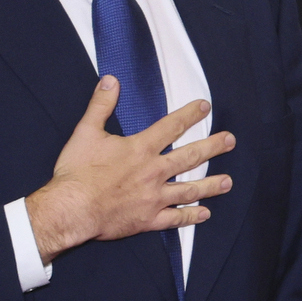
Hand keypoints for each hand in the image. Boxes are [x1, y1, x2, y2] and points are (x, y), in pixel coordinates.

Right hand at [24, 80, 232, 260]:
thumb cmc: (77, 172)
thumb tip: (111, 80)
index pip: (171, 126)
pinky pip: (175, 218)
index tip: (205, 107)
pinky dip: (191, 216)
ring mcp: (153, 197)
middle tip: (230, 141)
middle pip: (190, 157)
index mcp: (140, 149)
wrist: (71, 209)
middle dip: (213, 147)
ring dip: (211, 184)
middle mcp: (153, 172)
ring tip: (228, 181)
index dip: (189, 115)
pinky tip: (204, 213)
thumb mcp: (85, 132)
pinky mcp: (148, 220)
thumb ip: (101, 105)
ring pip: (189, 189)